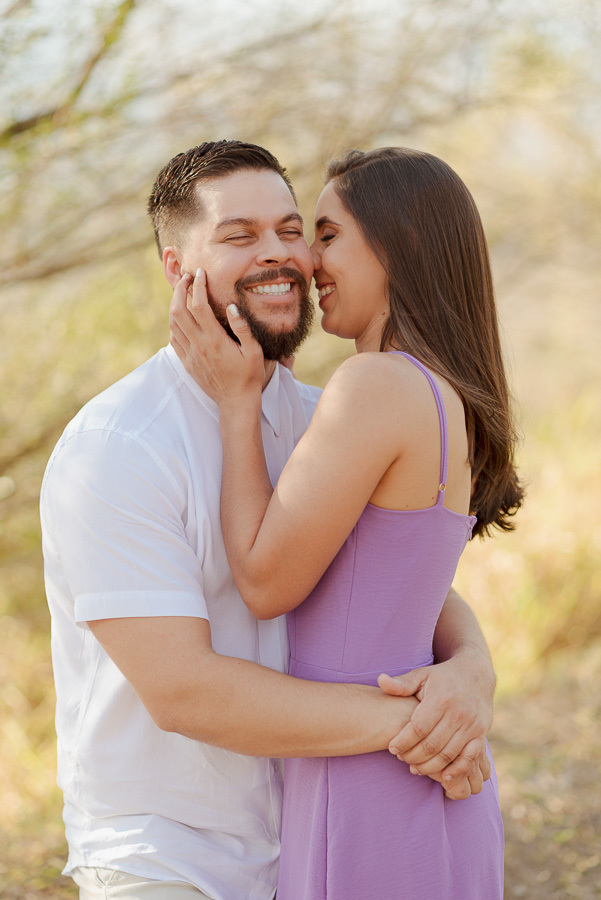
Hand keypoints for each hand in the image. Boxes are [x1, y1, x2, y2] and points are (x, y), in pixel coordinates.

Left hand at [169, 269, 264, 405]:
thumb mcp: (254, 352)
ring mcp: (191, 355)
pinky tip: (181, 317)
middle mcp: (199, 346)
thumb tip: (232, 307)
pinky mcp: (187, 363)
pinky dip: (174, 323)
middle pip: (178, 311)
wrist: (235, 402)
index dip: (197, 286)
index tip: (200, 273)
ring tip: (181, 292)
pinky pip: (173, 339)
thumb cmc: (249, 376)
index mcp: (215, 340)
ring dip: (174, 304)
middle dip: (179, 290)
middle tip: (186, 278)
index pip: (199, 306)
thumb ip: (243, 328)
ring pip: (173, 324)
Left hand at [378, 652, 494, 794]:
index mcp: (440, 699)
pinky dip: (457, 770)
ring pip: (448, 754)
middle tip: (401, 759)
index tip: (392, 748)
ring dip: (430, 766)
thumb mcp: (422, 675)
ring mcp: (471, 725)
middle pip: (432, 745)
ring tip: (415, 768)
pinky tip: (444, 777)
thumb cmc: (442, 676)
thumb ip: (401, 683)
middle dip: (413, 756)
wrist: (476, 673)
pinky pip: (469, 758)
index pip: (418, 728)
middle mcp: (457, 713)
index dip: (403, 741)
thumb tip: (380, 680)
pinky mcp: (481, 733)